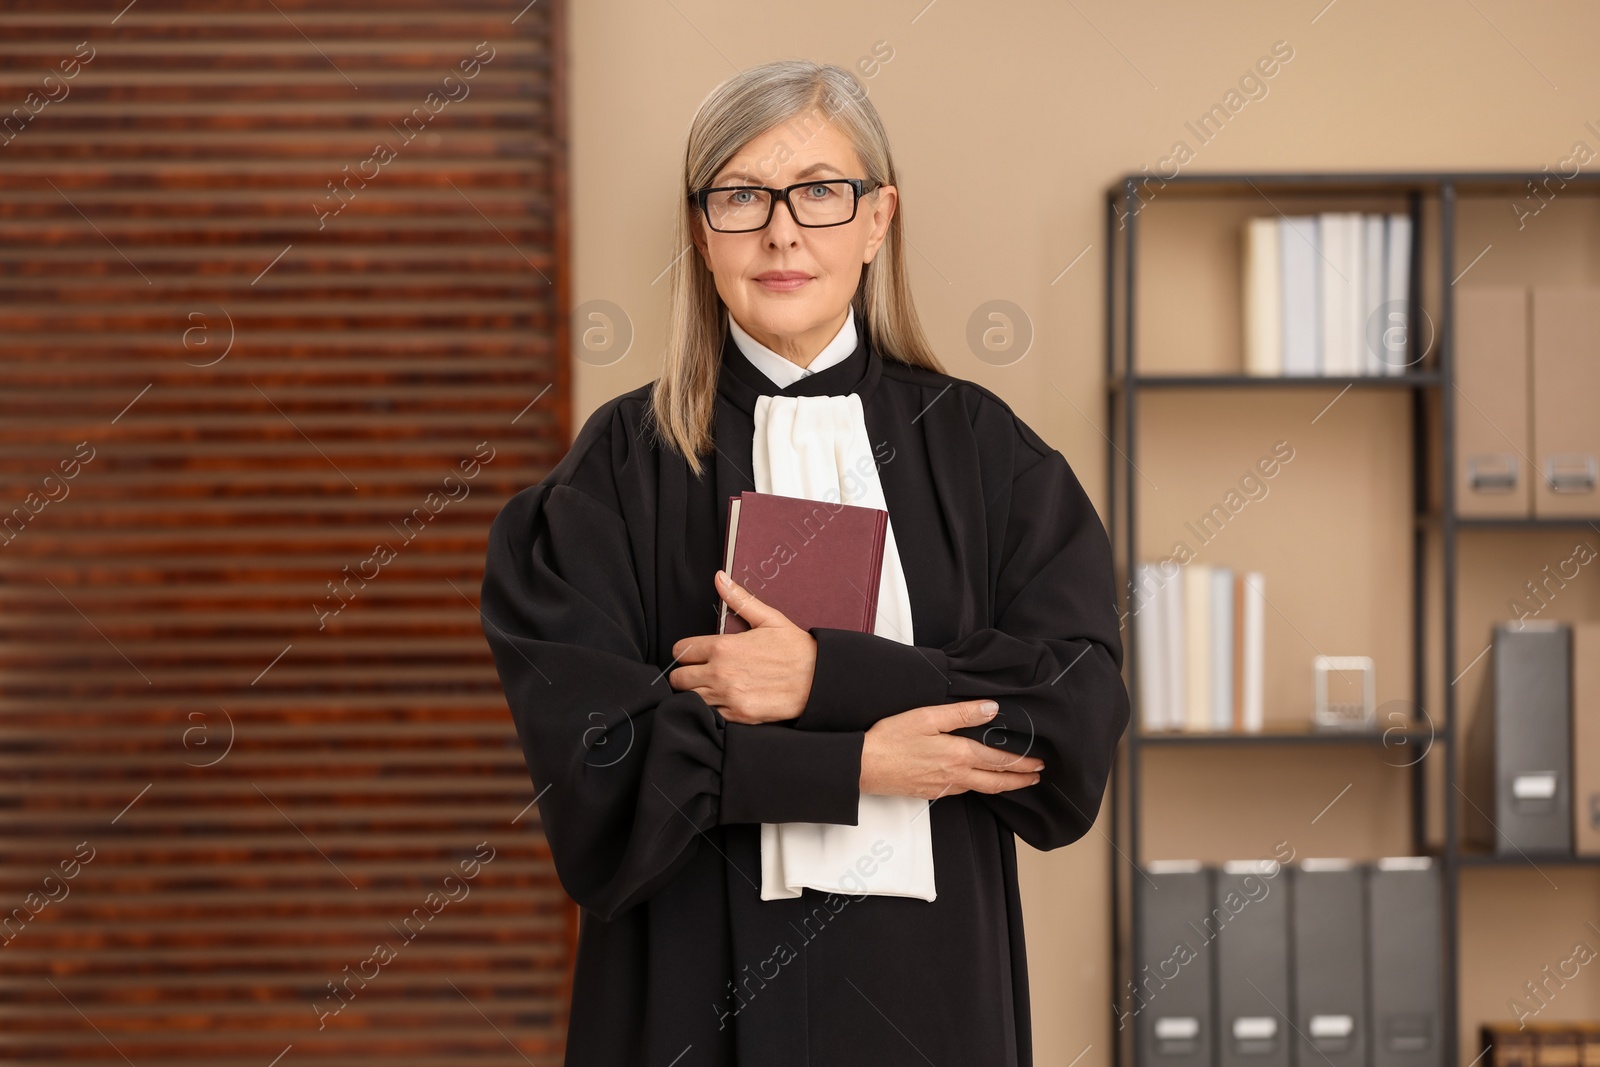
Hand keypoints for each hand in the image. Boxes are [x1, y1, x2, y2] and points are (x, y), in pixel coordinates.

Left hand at [668, 570, 816, 724]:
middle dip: (685, 674)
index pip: (681, 651)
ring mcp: (728, 697)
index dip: (685, 652)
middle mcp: (720, 673)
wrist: (818, 680)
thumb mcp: (768, 618)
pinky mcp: (737, 716)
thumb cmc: (795, 649)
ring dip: (695, 692)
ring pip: (690, 699)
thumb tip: (719, 578)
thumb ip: (739, 599)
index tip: (693, 655)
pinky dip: (711, 709)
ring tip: (709, 687)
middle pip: (678, 678)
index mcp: (723, 647)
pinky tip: (722, 700)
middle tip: (698, 672)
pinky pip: (710, 715)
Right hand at [859, 700, 1044, 798]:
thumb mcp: (927, 717)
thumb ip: (961, 713)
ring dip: (1002, 786)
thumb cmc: (891, 738)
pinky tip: (976, 782)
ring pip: (981, 789)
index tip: (1039, 763)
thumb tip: (991, 709)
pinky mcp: (930, 792)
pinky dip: (978, 787)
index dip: (1022, 763)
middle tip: (1037, 778)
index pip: (999, 761)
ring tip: (1014, 781)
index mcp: (958, 754)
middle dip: (1020, 780)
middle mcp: (955, 775)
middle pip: (996, 782)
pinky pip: (962, 791)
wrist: (863, 766)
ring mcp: (943, 787)